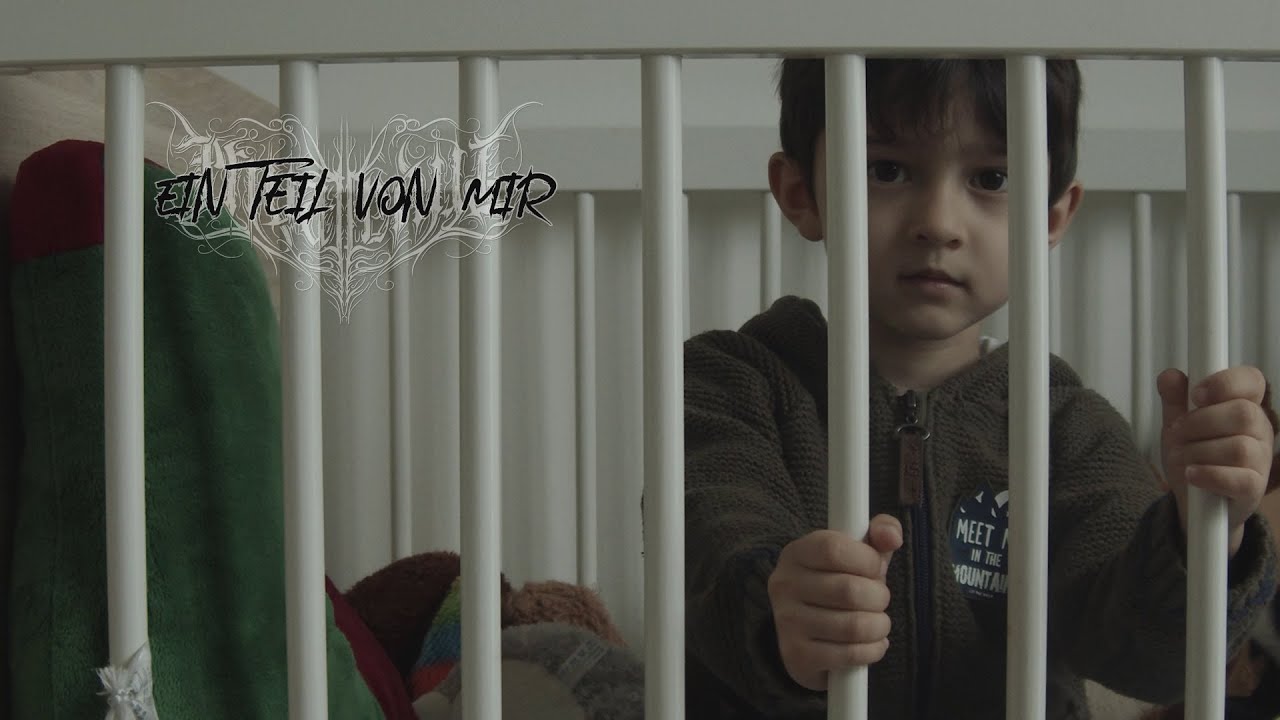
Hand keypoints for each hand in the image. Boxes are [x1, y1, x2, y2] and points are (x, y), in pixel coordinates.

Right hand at [766, 514, 902, 690]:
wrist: (808, 638)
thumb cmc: (839, 586)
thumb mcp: (857, 554)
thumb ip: (879, 534)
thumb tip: (892, 536)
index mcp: (796, 553)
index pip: (833, 548)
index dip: (867, 560)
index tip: (876, 569)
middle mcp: (784, 584)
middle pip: (848, 590)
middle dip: (879, 597)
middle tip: (880, 600)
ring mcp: (787, 622)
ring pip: (853, 626)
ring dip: (879, 626)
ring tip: (878, 623)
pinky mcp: (797, 655)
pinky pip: (850, 654)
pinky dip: (872, 650)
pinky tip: (872, 644)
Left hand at [1157, 366, 1274, 555]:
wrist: (1193, 504)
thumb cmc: (1193, 459)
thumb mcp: (1178, 426)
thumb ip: (1174, 401)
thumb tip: (1169, 375)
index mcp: (1244, 407)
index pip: (1252, 381)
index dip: (1225, 383)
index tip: (1196, 395)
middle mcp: (1259, 431)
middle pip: (1243, 413)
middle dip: (1200, 422)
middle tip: (1178, 433)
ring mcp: (1260, 461)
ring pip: (1238, 447)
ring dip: (1198, 451)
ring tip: (1182, 458)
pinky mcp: (1252, 489)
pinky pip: (1238, 478)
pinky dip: (1208, 475)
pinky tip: (1192, 474)